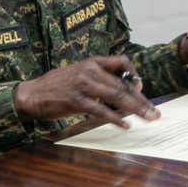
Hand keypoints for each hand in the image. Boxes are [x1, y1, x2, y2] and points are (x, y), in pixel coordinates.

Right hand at [12, 55, 158, 127]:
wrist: (32, 94)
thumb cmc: (57, 86)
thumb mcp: (79, 75)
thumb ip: (99, 79)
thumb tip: (122, 94)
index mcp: (92, 62)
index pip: (121, 61)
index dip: (134, 74)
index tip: (140, 87)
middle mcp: (90, 71)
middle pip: (122, 85)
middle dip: (141, 100)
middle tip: (154, 112)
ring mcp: (84, 85)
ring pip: (117, 97)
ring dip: (135, 109)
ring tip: (147, 118)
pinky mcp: (78, 101)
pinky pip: (102, 110)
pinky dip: (116, 118)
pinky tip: (125, 125)